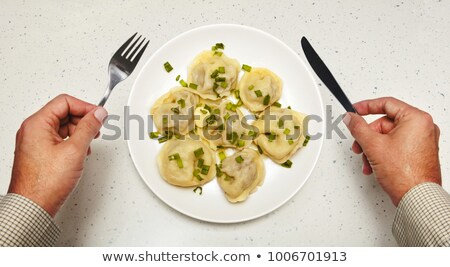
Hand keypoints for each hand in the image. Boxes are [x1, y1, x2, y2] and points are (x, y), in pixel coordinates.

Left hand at [8, 94, 107, 216]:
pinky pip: (59, 139)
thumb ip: (88, 128)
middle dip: (83, 120)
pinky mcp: (40, 153)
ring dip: (79, 132)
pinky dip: (72, 142)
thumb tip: (98, 113)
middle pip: (64, 113)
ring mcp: (35, 142)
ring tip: (88, 144)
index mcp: (37, 124)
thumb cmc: (45, 183)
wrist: (33, 206)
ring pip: (63, 126)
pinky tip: (80, 153)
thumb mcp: (74, 150)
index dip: (85, 107)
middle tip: (96, 130)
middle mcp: (33, 130)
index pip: (65, 102)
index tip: (99, 116)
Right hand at [343, 97, 440, 205]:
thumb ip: (358, 127)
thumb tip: (351, 118)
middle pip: (385, 123)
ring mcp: (422, 141)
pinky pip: (395, 146)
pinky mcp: (419, 153)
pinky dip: (382, 154)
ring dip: (373, 148)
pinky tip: (374, 165)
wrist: (416, 197)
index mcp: (416, 119)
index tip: (355, 110)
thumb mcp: (373, 145)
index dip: (366, 106)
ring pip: (388, 137)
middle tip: (359, 144)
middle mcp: (423, 127)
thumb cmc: (405, 174)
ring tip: (367, 160)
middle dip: (368, 137)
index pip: (386, 104)